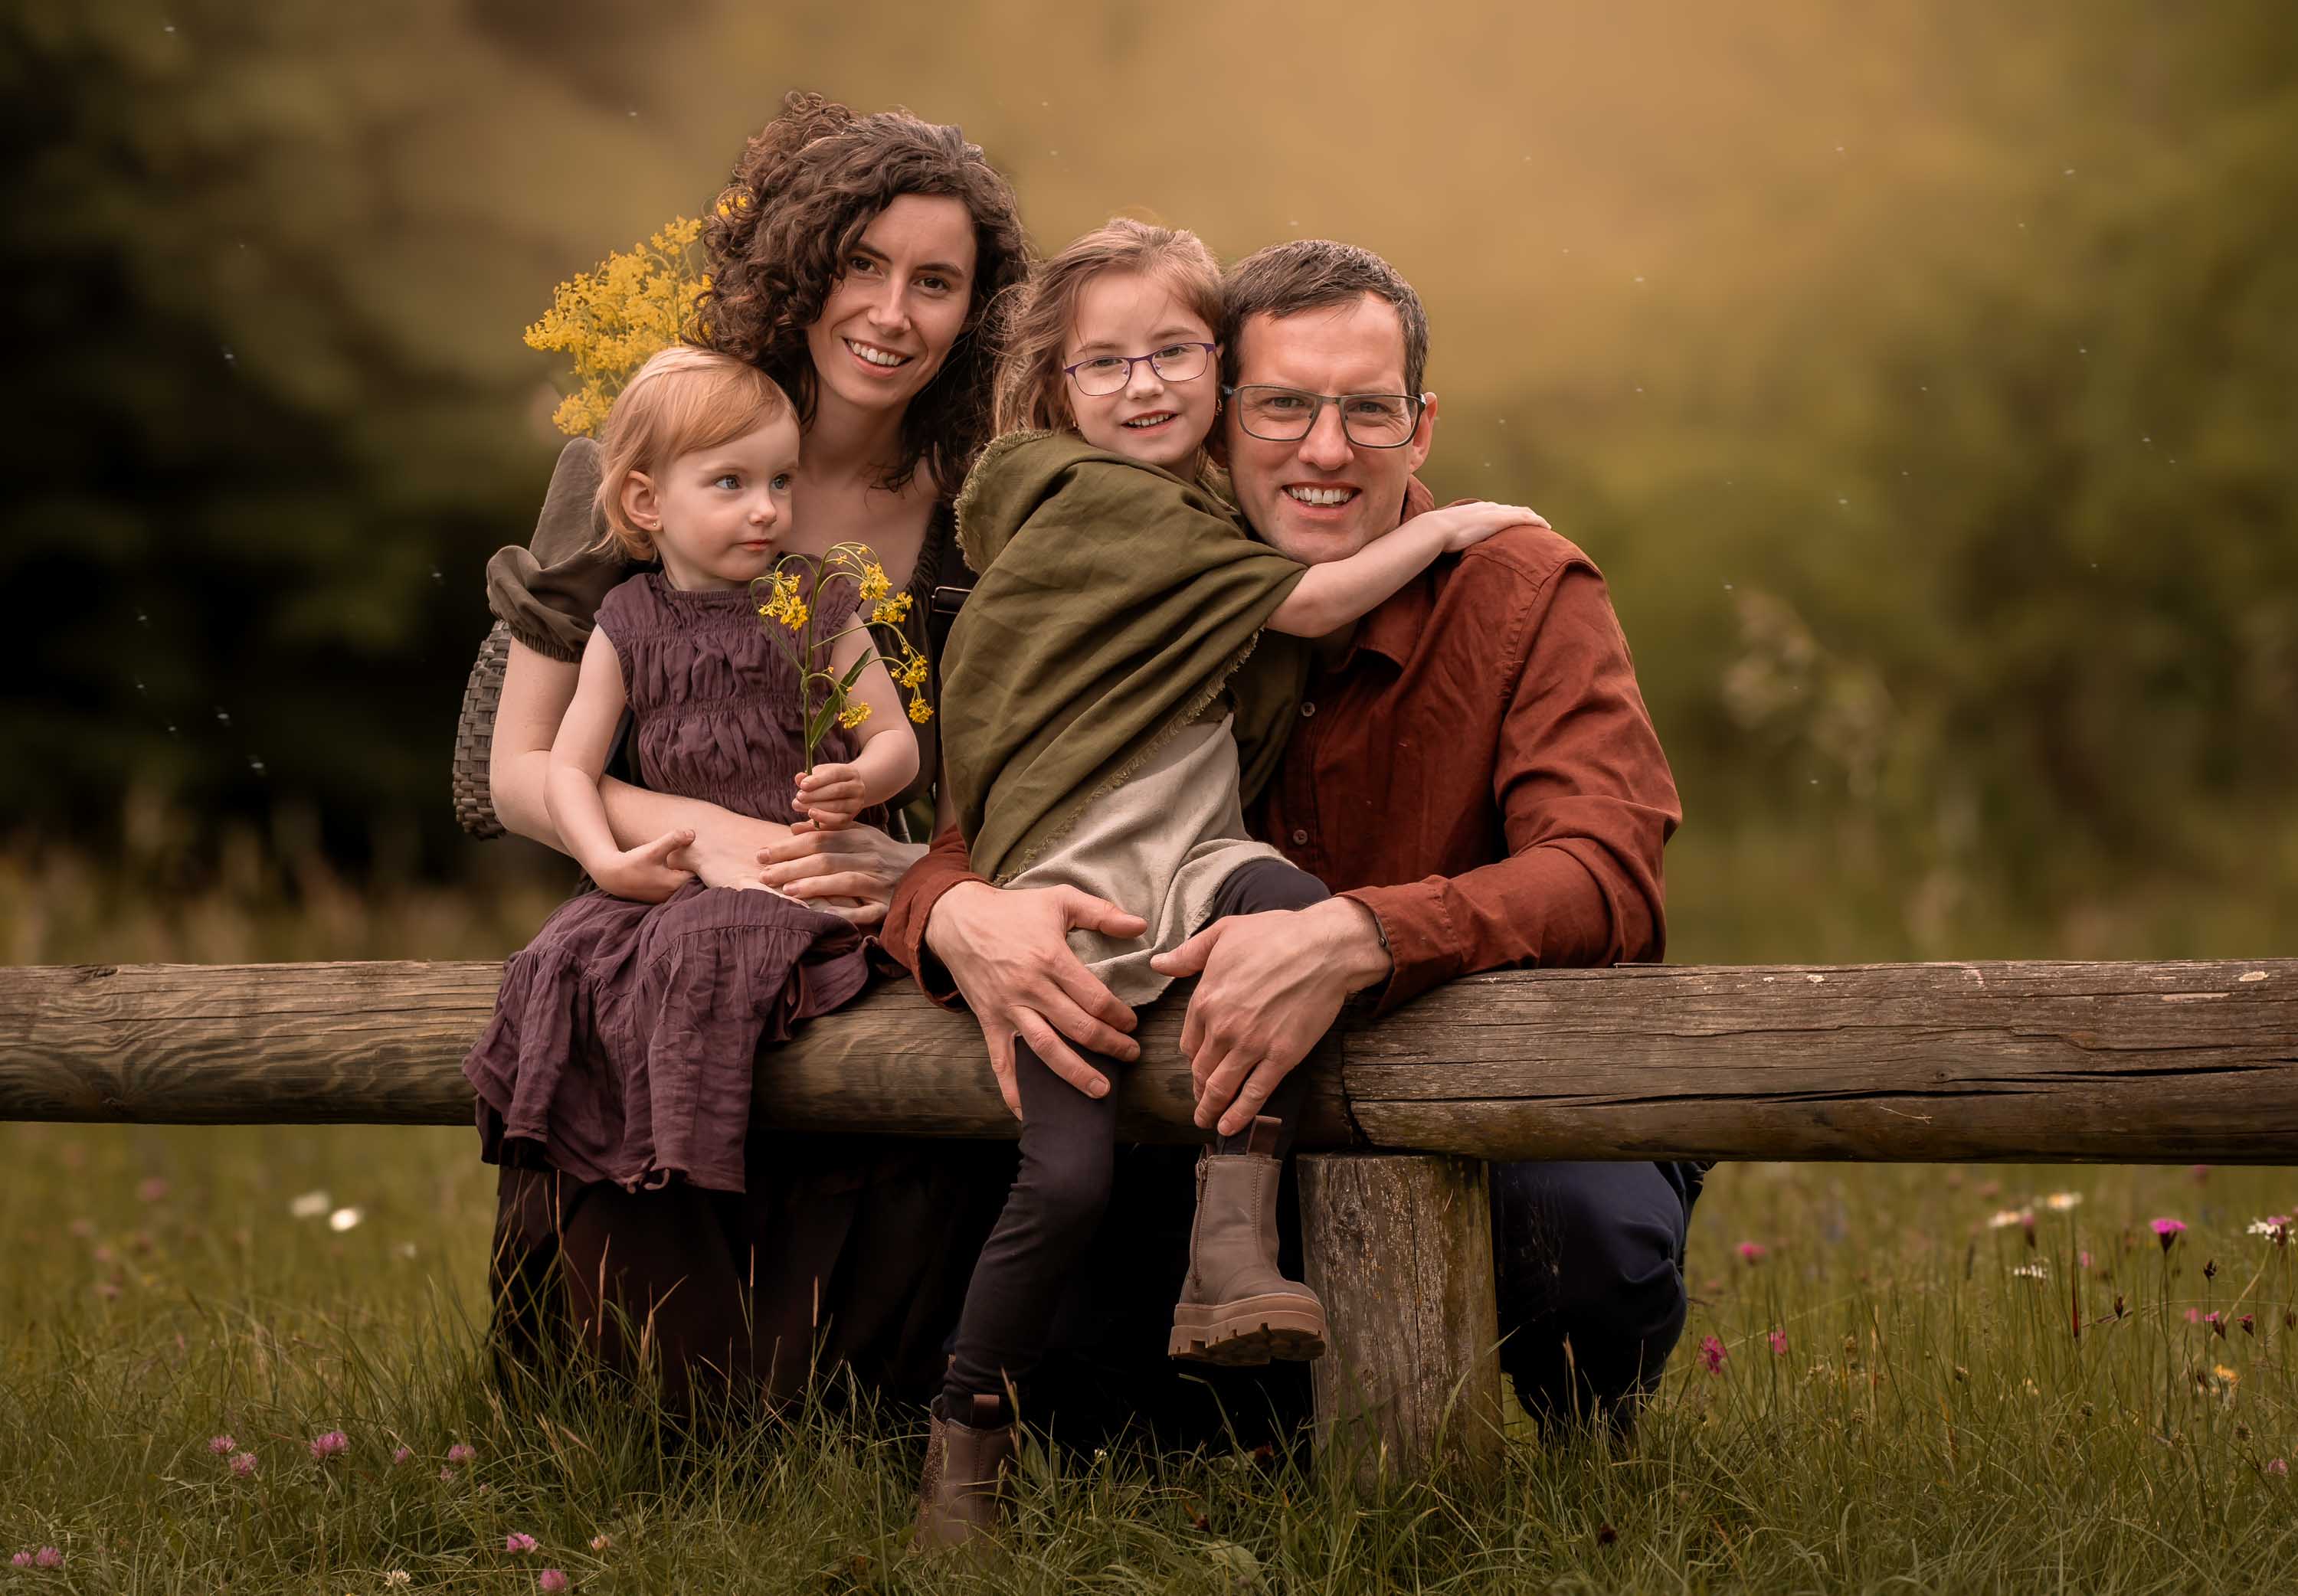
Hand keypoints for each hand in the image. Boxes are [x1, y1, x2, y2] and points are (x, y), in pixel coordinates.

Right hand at [589, 828, 696, 903]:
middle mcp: (672, 895)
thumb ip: (673, 840)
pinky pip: (675, 890)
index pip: (699, 876)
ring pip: (684, 887)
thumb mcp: (654, 849)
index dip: (703, 865)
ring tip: (691, 864)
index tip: (705, 855)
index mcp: (675, 884)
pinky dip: (678, 882)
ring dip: (687, 877)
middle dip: (697, 871)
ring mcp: (665, 898)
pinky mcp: (658, 898)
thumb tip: (692, 834)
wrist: (612, 875)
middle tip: (702, 858)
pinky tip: (676, 870)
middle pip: (693, 883)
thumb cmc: (633, 862)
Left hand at [757, 822, 925, 929]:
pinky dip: (846, 913)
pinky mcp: (888, 905)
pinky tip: (823, 915)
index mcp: (861, 839)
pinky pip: (866, 911)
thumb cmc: (884, 854)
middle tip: (763, 874)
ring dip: (814, 885)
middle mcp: (869, 858)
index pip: (820, 839)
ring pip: (844, 881)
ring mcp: (880, 882)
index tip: (763, 853)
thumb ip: (829, 831)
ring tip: (787, 891)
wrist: (927, 873)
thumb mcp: (861, 835)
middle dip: (792, 866)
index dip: (789, 846)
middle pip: (826, 859)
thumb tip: (794, 827)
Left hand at [794, 763, 866, 828]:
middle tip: (798, 797)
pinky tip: (811, 814)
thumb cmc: (828, 782)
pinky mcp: (851, 817)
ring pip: (837, 806)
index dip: (818, 780)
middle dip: (815, 795)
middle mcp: (857, 787)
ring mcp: (856, 803)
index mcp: (850, 772)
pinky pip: (838, 820)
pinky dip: (824, 818)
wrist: (845, 794)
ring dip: (816, 806)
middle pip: (837, 790)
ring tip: (799, 805)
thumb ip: (808, 777)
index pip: (835, 774)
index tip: (802, 785)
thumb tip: (799, 778)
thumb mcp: (819, 775)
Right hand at [924, 880, 1148, 1117]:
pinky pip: (1001, 1061)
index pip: (1094, 998)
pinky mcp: (989, 1021)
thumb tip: (1140, 925)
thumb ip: (1102, 913)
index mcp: (1051, 958)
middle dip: (1109, 1046)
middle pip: (1077, 1027)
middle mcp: (1030, 988)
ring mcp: (1008, 1008)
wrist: (958, 919)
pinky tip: (1027, 1111)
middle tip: (1130, 1055)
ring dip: (1074, 1073)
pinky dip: (1013, 1088)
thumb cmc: (1014, 910)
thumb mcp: (1060, 899)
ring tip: (1100, 1090)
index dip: (1119, 1016)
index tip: (1132, 1024)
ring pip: (1045, 1048)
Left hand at [1150, 897, 1390, 1137]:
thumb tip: (1158, 964)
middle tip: (1201, 1099)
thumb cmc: (1276, 934)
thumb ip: (1189, 953)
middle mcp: (1223, 1027)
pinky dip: (1239, 1115)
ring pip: (1221, 1087)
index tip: (1197, 1064)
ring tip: (1207, 1120)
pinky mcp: (1281, 1057)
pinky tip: (1229, 1127)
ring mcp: (1251, 1045)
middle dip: (1198, 1088)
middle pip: (1201, 1069)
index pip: (1188, 1042)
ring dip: (1210, 1108)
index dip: (1191, 1057)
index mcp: (1205, 999)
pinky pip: (1254, 1094)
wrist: (1324, 948)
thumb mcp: (1224, 933)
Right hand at [1415, 500, 1546, 553]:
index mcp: (1475, 510)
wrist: (1437, 529)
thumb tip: (1444, 547)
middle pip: (1512, 509)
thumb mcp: (1447, 533)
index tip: (1515, 521)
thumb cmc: (1437, 535)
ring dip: (1534, 518)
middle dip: (1525, 515)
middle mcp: (1488, 508)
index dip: (1508, 515)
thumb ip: (1452, 536)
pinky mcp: (1501, 520)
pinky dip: (1537, 521)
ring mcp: (1495, 513)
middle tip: (1535, 523)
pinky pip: (1526, 519)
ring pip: (1522, 512)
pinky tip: (1547, 527)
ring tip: (1544, 525)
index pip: (1497, 510)